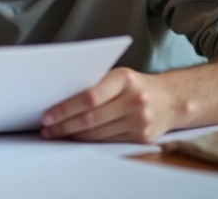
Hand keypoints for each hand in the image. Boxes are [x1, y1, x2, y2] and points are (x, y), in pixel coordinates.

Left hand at [40, 67, 178, 143]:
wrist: (170, 99)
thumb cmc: (135, 85)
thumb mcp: (118, 76)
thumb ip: (94, 84)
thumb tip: (58, 98)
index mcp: (125, 79)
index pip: (89, 97)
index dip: (65, 108)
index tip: (47, 115)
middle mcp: (135, 100)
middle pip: (91, 118)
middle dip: (64, 125)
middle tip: (47, 128)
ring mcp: (140, 121)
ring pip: (98, 133)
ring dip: (73, 136)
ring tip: (55, 134)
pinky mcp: (142, 137)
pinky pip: (108, 142)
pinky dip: (88, 142)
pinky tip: (76, 138)